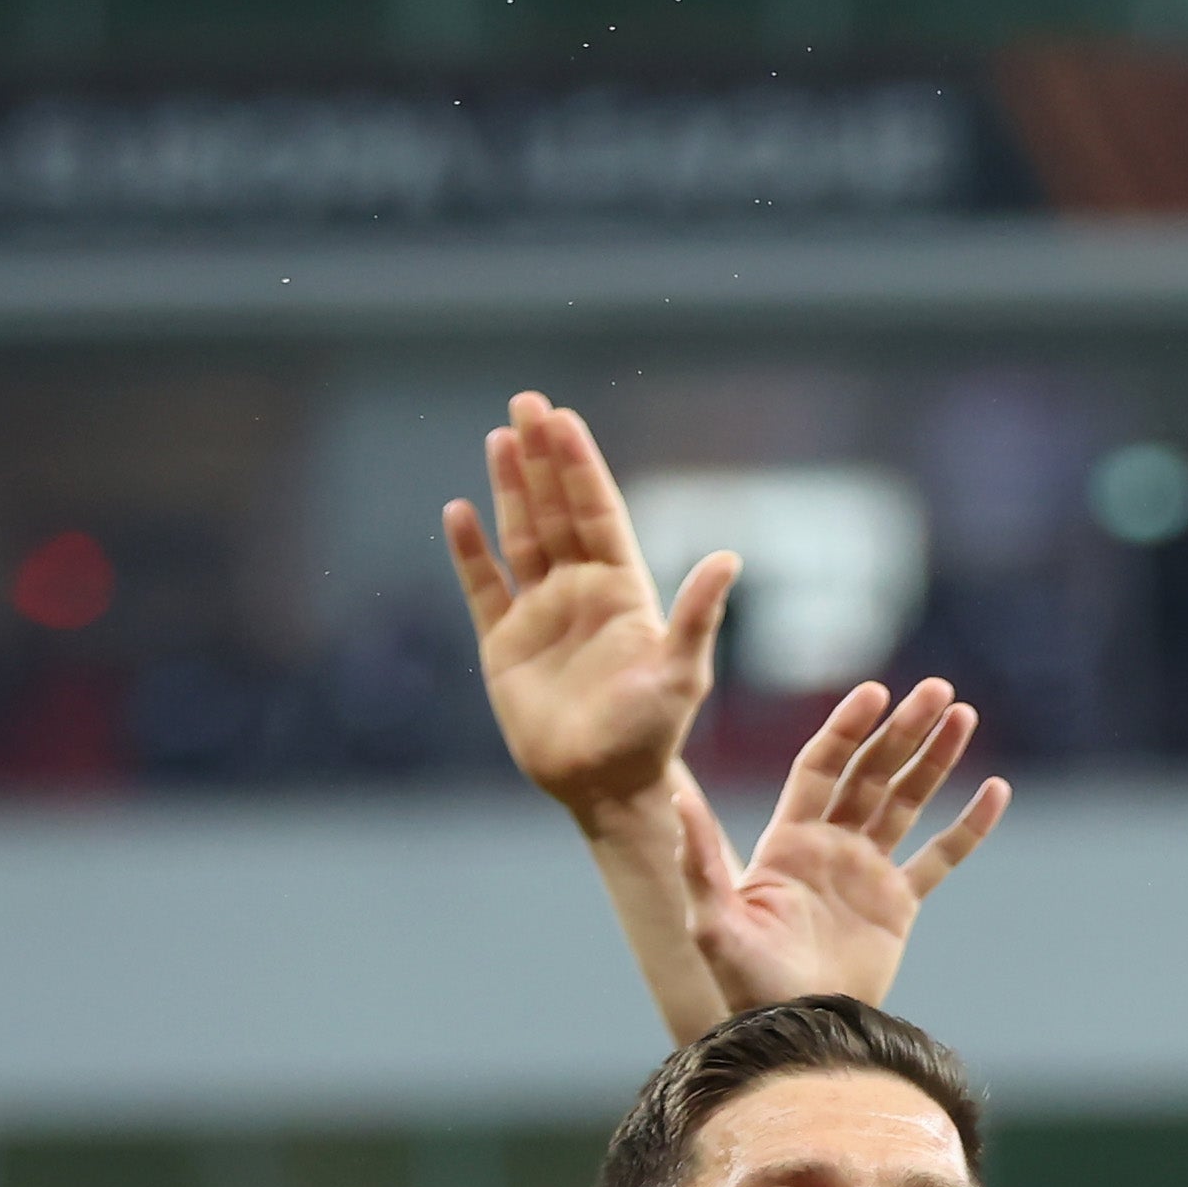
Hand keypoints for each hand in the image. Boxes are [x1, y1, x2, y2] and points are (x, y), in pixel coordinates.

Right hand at [450, 391, 731, 823]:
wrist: (605, 786)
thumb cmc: (651, 734)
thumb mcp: (682, 673)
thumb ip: (697, 613)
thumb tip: (728, 557)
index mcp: (622, 590)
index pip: (597, 513)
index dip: (579, 466)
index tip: (564, 419)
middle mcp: (580, 592)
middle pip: (556, 510)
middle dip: (543, 458)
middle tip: (528, 401)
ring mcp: (540, 614)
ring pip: (521, 535)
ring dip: (510, 488)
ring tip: (500, 436)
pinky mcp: (504, 644)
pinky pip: (484, 586)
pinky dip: (470, 552)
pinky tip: (459, 512)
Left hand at [671, 673, 1008, 1016]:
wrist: (797, 1033)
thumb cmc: (746, 982)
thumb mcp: (712, 919)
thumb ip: (699, 856)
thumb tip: (676, 795)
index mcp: (788, 841)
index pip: (821, 767)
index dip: (847, 729)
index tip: (874, 694)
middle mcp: (830, 846)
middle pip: (871, 772)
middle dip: (902, 730)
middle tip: (936, 690)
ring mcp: (867, 873)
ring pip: (908, 801)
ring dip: (935, 759)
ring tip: (963, 715)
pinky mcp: (899, 906)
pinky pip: (941, 857)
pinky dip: (968, 826)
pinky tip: (995, 790)